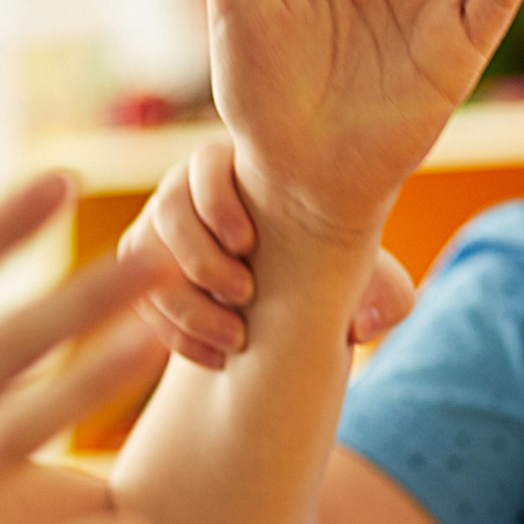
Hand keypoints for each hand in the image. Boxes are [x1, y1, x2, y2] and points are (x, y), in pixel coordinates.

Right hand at [118, 136, 416, 369]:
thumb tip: (361, 324)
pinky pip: (140, 301)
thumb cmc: (331, 278)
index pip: (207, 164)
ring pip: (144, 258)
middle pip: (167, 209)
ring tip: (234, 341)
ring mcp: (160, 234)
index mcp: (240, 171)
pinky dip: (175, 334)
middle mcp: (189, 193)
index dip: (218, 198)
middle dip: (200, 257)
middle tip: (244, 297)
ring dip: (185, 304)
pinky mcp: (144, 276)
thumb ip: (384, 296)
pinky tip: (215, 359)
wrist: (288, 310)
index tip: (248, 243)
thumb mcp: (371, 285)